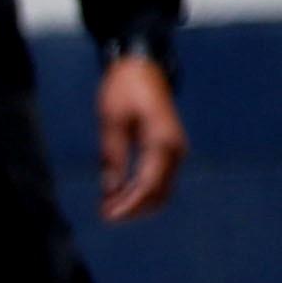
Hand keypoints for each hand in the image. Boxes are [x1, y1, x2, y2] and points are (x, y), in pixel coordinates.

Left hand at [94, 52, 186, 220]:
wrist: (145, 66)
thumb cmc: (125, 88)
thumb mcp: (111, 121)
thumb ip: (112, 157)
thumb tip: (111, 190)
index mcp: (161, 141)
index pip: (147, 185)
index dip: (128, 205)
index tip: (107, 216)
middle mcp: (175, 148)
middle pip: (158, 192)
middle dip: (133, 208)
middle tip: (105, 215)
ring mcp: (176, 149)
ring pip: (162, 189)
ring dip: (138, 202)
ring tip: (110, 208)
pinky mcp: (170, 149)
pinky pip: (161, 178)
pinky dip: (143, 190)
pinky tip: (121, 194)